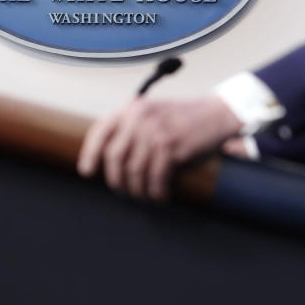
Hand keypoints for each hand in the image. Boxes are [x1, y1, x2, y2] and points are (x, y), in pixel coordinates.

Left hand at [77, 95, 242, 199]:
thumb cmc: (185, 117)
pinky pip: (155, 176)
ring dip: (137, 189)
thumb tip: (110, 156)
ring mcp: (154, 131)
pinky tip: (159, 196)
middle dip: (116, 179)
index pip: (100, 131)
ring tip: (143, 196)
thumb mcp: (153, 111)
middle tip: (122, 191)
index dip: (90, 153)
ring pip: (134, 170)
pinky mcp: (171, 146)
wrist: (217, 113)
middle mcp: (139, 117)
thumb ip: (132, 126)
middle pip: (114, 156)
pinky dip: (156, 191)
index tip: (87, 171)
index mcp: (131, 108)